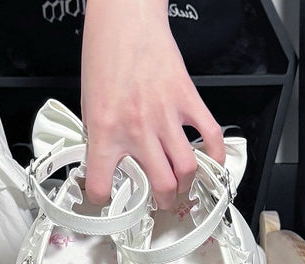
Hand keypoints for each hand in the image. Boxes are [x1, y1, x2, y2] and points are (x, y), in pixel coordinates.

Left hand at [81, 0, 224, 209]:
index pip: (102, 184)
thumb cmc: (105, 55)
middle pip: (160, 185)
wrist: (125, 20)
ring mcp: (165, 116)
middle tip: (161, 202)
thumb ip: (100, 138)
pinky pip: (210, 136)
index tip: (106, 201)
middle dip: (163, 202)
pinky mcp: (187, 100)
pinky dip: (215, 156)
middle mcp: (136, 129)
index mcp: (105, 131)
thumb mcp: (88, 105)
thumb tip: (108, 164)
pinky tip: (212, 165)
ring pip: (186, 169)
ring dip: (186, 185)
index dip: (102, 199)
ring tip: (181, 186)